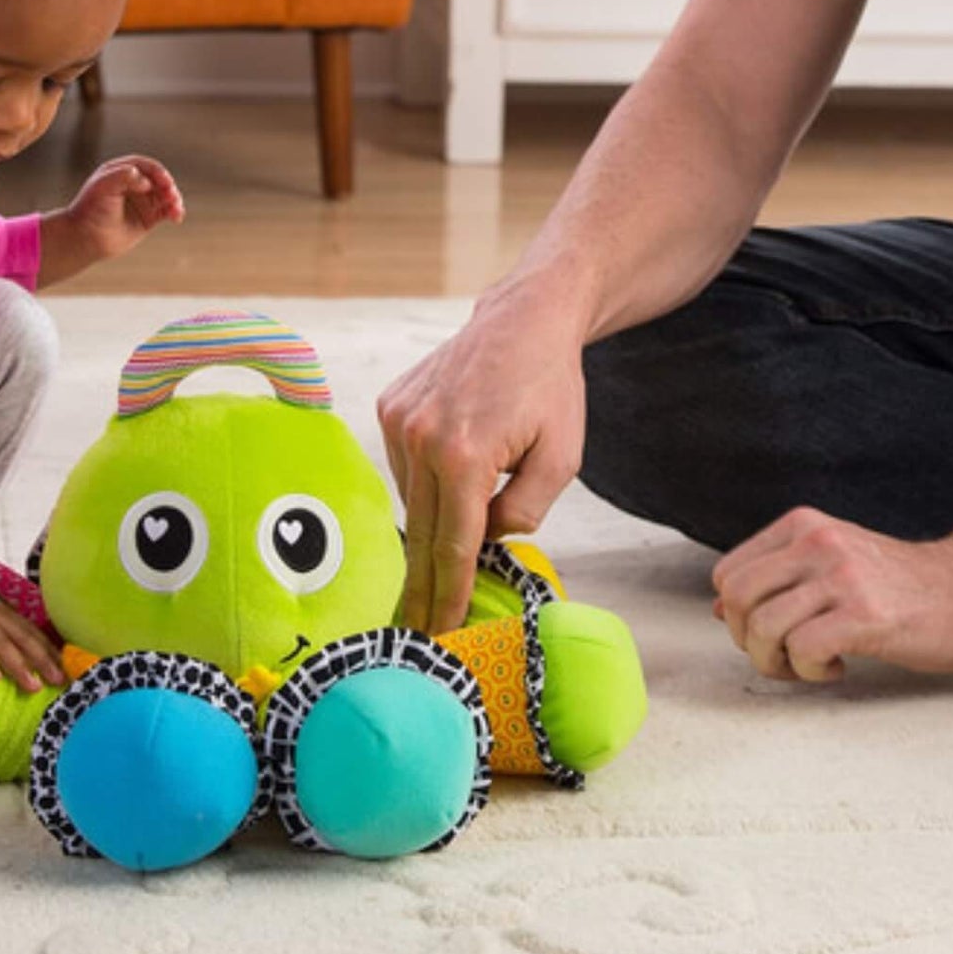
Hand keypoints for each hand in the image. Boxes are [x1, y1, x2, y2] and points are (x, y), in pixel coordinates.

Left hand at [64, 154, 184, 262]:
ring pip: (166, 195)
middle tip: (170, 196)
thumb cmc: (90, 210)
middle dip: (168, 186)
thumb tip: (146, 181)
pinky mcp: (149, 218)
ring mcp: (143, 201)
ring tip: (175, 209)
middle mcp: (134, 184)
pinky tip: (176, 217)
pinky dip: (174, 212)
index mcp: (122, 171)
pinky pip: (167, 212)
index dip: (157, 172)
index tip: (163, 182)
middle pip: (159, 180)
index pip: (146, 166)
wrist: (85, 238)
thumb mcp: (102, 187)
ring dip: (174, 200)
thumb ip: (122, 177)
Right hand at [378, 283, 588, 633]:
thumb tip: (485, 541)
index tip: (440, 633)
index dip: (448, 595)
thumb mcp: (562, 458)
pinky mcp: (390, 405)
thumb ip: (524, 512)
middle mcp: (421, 437)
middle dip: (423, 586)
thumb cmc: (551, 388)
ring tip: (447, 549)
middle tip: (419, 631)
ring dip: (431, 527)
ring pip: (412, 501)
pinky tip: (449, 477)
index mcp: (465, 455)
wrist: (524, 320)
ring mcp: (399, 419)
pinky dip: (424, 485)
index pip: (454, 545)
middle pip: (422, 533)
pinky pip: (402, 468)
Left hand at [710, 507, 952, 682]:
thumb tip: (718, 608)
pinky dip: (809, 672)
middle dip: (747, 641)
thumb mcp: (828, 564)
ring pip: (762, 626)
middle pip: (735, 598)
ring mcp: (840, 576)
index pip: (727, 573)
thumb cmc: (896, 585)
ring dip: (778, 663)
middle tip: (783, 656)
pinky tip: (836, 667)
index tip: (770, 633)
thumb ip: (776, 581)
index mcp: (801, 525)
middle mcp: (815, 541)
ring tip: (812, 664)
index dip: (737, 615)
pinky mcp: (864, 614)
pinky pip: (802, 650)